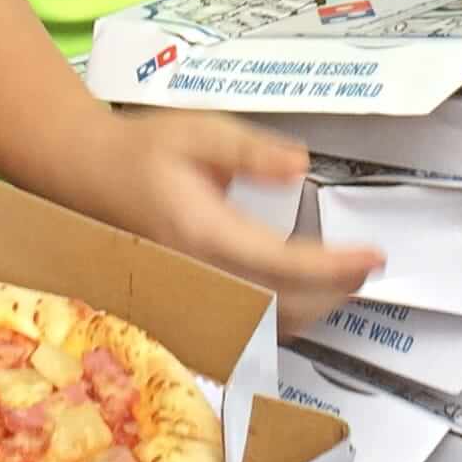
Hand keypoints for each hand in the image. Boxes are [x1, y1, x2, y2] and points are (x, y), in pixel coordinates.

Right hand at [119, 112, 381, 326]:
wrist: (89, 175)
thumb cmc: (145, 151)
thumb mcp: (199, 131)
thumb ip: (250, 150)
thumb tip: (299, 166)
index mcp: (202, 231)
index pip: (280, 264)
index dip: (332, 267)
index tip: (371, 255)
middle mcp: (196, 275)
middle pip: (279, 308)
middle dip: (332, 292)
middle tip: (367, 266)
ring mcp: (189, 299)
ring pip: (263, 328)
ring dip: (312, 310)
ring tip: (346, 281)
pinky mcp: (186, 306)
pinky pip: (242, 330)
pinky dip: (282, 321)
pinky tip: (304, 298)